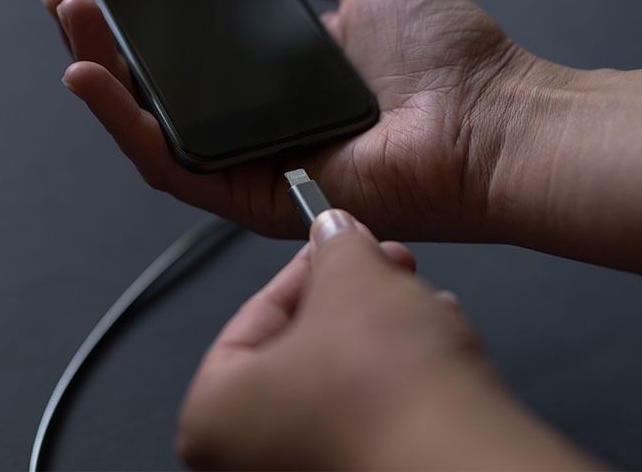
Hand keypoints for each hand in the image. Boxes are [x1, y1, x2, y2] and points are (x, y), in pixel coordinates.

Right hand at [42, 0, 534, 240]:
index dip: (139, 18)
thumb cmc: (446, 58)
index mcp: (274, 75)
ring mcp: (245, 160)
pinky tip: (92, 77)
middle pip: (156, 88)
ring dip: (99, 74)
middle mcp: (252, 121)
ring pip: (148, 125)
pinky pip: (168, 163)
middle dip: (103, 40)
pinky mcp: (244, 194)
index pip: (187, 51)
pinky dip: (121, 122)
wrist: (488, 122)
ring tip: (69, 23)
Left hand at [176, 209, 592, 470]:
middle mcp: (248, 458)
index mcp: (213, 414)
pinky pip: (375, 420)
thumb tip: (334, 231)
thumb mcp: (353, 281)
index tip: (330, 245)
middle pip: (300, 350)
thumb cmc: (387, 397)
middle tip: (378, 264)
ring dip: (384, 334)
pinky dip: (401, 381)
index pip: (254, 317)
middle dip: (351, 298)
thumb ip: (335, 246)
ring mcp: (307, 471)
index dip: (302, 269)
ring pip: (343, 384)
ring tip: (416, 298)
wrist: (466, 463)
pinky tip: (435, 344)